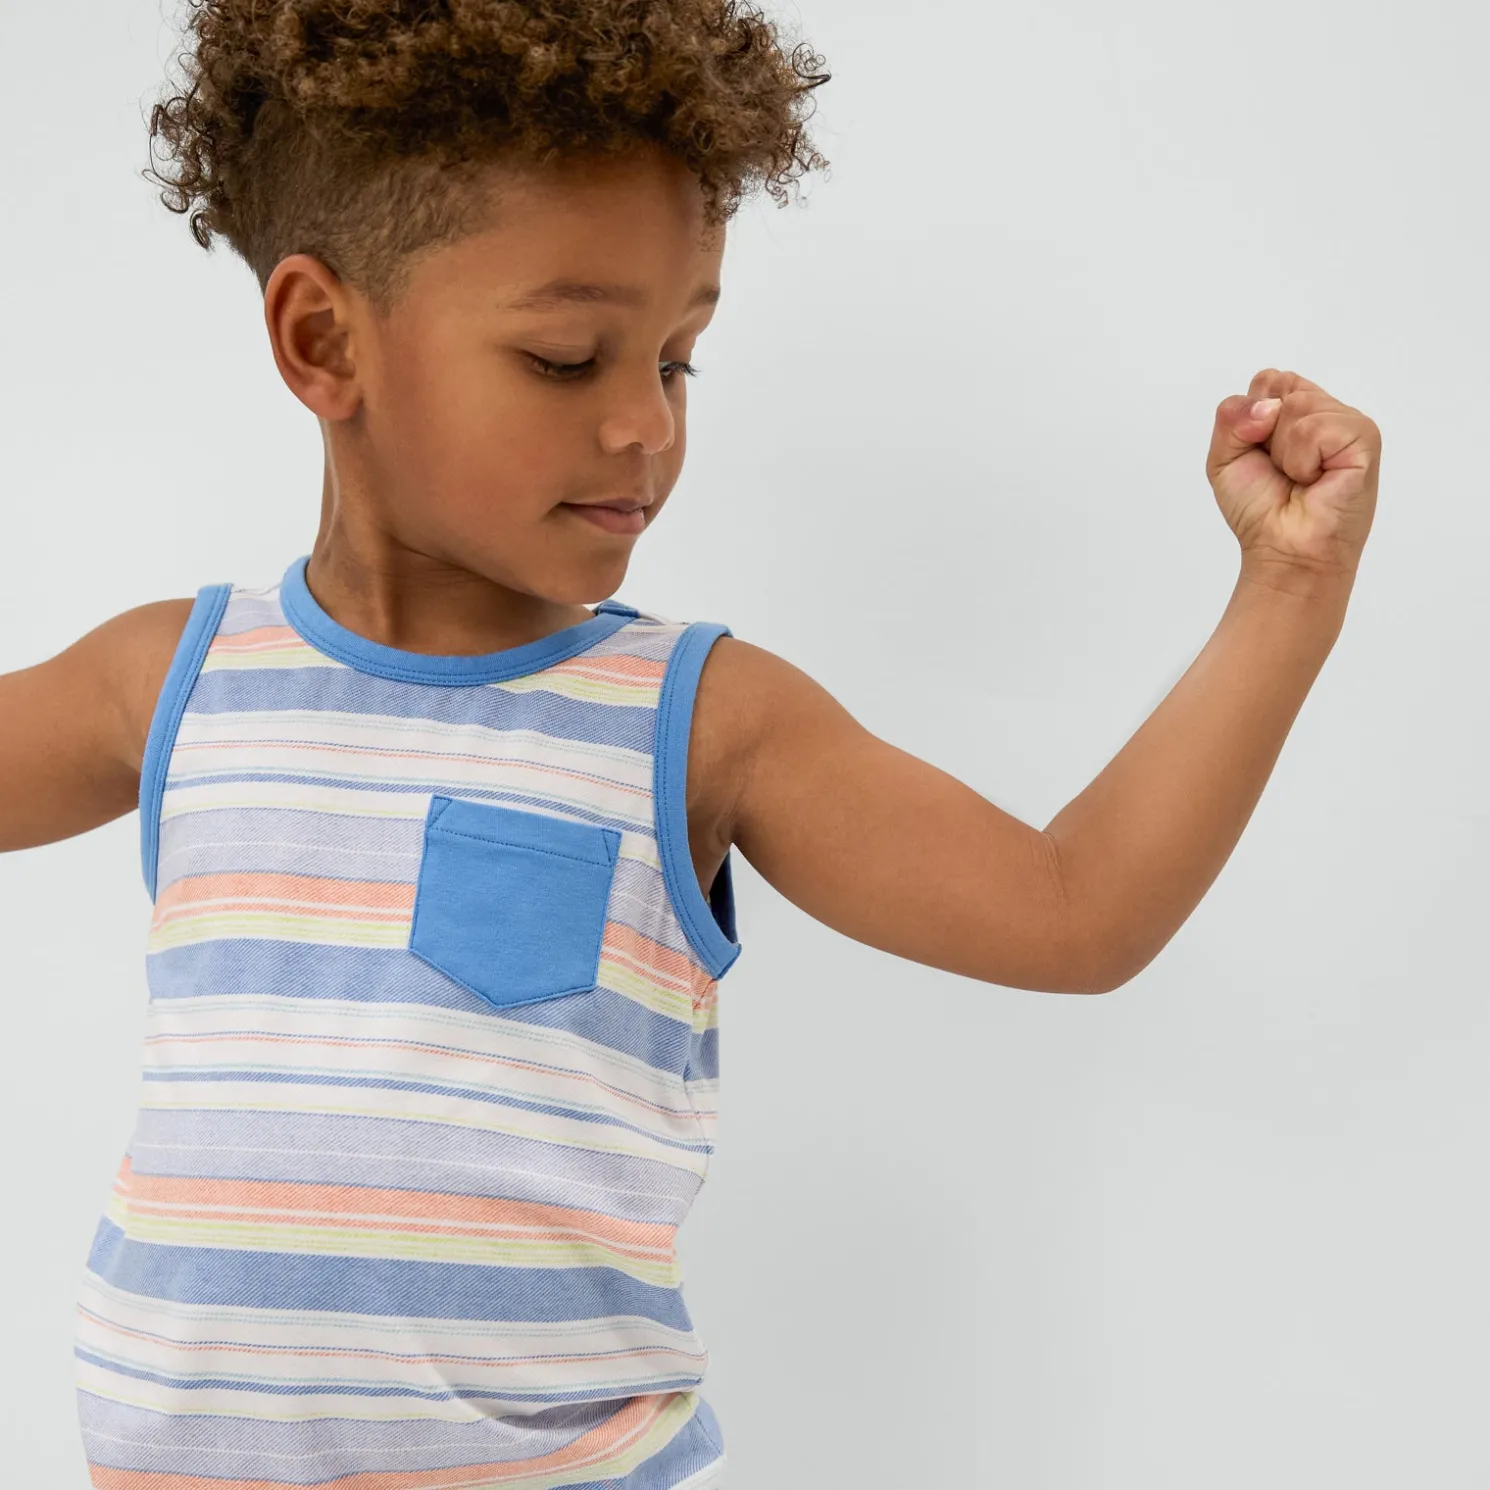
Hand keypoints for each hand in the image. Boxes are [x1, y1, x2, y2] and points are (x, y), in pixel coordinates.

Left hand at [1206, 368, 1380, 586]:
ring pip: (1296, 406)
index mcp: (1298, 409)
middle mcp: (1326, 410)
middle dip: (1263, 436)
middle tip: (1282, 471)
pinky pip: (1315, 429)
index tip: (1260, 455)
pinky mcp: (1364, 438)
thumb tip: (1269, 406)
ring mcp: (1348, 422)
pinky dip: (1302, 461)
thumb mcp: (1224, 458)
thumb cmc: (1261, 508)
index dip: (1249, 418)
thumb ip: (1231, 417)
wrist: (1283, 548)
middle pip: (1279, 386)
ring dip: (1284, 452)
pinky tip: (1316, 480)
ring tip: (1301, 478)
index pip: (1267, 380)